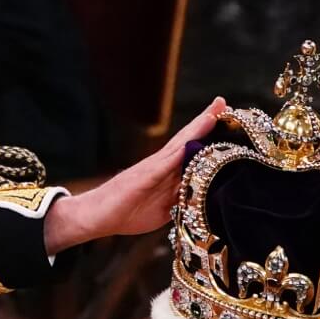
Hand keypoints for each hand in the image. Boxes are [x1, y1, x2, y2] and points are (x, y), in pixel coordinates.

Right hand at [44, 97, 227, 254]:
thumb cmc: (126, 213)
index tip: (223, 117)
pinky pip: (166, 162)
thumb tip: (201, 195)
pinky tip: (194, 139)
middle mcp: (160, 164)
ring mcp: (151, 168)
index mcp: (165, 172)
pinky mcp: (143, 176)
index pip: (190, 149)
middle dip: (206, 120)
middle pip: (187, 139)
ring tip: (214, 111)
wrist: (96, 217)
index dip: (206, 134)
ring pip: (180, 144)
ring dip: (198, 127)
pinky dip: (181, 149)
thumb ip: (180, 199)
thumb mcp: (163, 210)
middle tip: (222, 102)